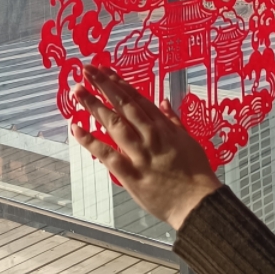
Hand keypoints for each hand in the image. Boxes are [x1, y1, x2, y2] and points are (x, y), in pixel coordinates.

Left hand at [70, 66, 221, 230]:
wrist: (198, 204)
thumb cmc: (196, 174)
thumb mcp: (189, 141)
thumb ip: (174, 120)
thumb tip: (163, 101)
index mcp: (164, 128)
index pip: (138, 99)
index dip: (120, 84)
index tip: (105, 70)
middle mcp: (151, 136)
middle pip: (124, 106)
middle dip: (104, 86)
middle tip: (86, 70)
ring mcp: (140, 154)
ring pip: (114, 124)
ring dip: (94, 106)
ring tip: (78, 90)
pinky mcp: (131, 174)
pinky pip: (107, 154)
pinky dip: (90, 141)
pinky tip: (76, 128)